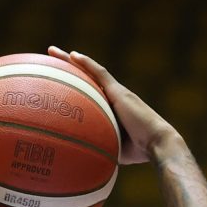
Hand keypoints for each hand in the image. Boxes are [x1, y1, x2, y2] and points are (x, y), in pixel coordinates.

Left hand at [49, 46, 182, 164]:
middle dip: (66, 68)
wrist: (157, 143)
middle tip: (48, 60)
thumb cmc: (138, 151)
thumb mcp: (112, 147)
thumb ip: (98, 145)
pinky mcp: (118, 91)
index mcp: (111, 108)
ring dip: (70, 60)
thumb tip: (79, 155)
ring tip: (51, 52)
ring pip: (89, 71)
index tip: (56, 83)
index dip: (73, 87)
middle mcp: (113, 96)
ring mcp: (116, 92)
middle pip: (85, 78)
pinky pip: (99, 73)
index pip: (88, 93)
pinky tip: (71, 55)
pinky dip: (86, 64)